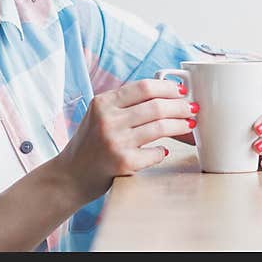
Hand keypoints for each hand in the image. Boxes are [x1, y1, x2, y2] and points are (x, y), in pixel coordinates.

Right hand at [56, 79, 198, 201]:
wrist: (71, 175)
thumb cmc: (90, 143)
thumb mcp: (99, 115)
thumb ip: (123, 103)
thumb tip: (163, 94)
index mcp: (103, 102)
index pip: (143, 87)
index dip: (168, 87)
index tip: (181, 91)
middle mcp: (108, 120)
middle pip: (156, 106)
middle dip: (180, 106)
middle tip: (191, 108)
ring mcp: (115, 141)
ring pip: (160, 127)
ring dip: (180, 125)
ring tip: (189, 125)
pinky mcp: (123, 163)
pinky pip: (155, 153)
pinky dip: (163, 151)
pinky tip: (164, 150)